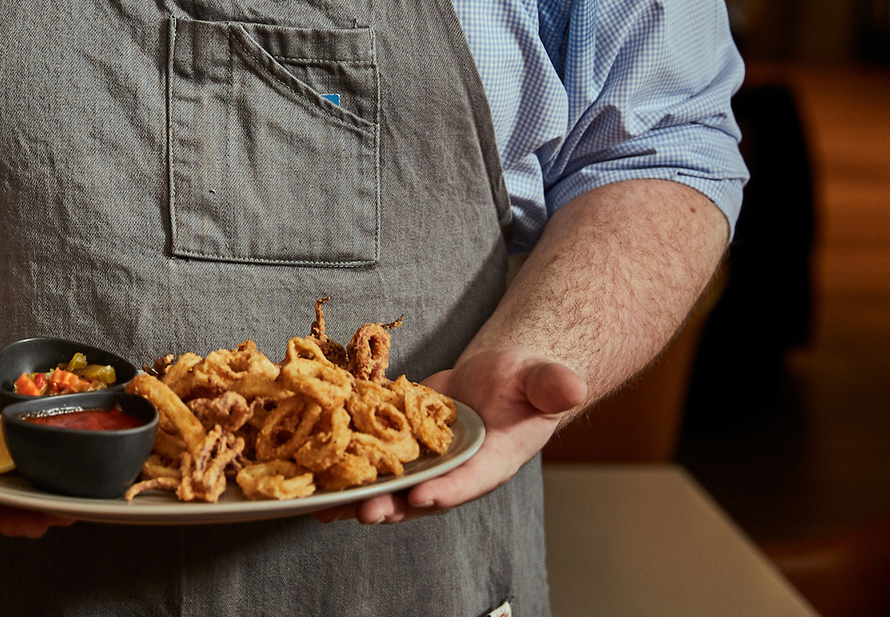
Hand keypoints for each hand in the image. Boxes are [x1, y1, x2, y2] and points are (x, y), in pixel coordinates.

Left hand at [315, 348, 586, 525]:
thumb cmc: (527, 381)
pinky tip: (316, 473)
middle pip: (422, 495)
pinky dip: (348, 466)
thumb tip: (572, 385)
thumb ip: (553, 385)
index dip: (446, 490)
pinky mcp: (403, 446)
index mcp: (493, 462)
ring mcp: (428, 462)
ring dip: (362, 495)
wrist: (502, 377)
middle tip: (364, 511)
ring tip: (328, 505)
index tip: (422, 497)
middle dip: (393, 505)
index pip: (469, 481)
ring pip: (392, 485)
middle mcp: (456, 471)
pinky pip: (375, 459)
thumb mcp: (543, 379)